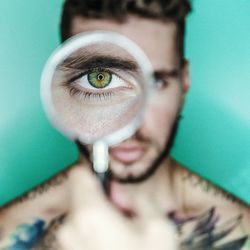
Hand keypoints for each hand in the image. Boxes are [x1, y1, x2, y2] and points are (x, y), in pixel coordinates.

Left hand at [56, 166, 177, 249]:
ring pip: (81, 216)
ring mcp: (66, 246)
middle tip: (124, 218)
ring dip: (99, 219)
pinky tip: (112, 248)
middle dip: (101, 200)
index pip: (79, 174)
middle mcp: (70, 228)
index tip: (110, 186)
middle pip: (81, 196)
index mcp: (90, 214)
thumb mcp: (157, 226)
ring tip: (121, 237)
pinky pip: (79, 234)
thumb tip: (117, 191)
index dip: (95, 173)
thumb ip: (136, 199)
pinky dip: (93, 235)